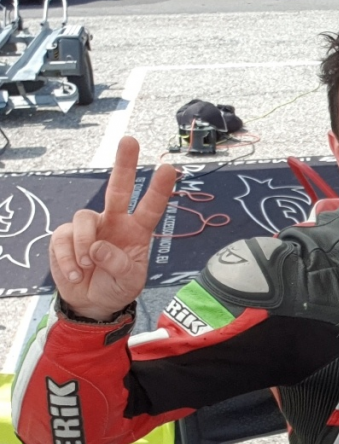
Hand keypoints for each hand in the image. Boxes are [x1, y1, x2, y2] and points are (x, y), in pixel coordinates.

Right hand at [48, 137, 176, 320]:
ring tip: (87, 267)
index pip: (151, 207)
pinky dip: (68, 260)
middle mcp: (114, 222)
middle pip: (119, 188)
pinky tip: (76, 274)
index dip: (160, 189)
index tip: (169, 168)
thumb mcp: (129, 282)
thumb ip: (120, 266)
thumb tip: (98, 247)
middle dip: (124, 164)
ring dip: (84, 245)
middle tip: (130, 140)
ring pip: (84, 218)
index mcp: (137, 231)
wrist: (92, 303)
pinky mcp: (65, 235)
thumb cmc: (116, 287)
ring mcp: (90, 227)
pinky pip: (64, 239)